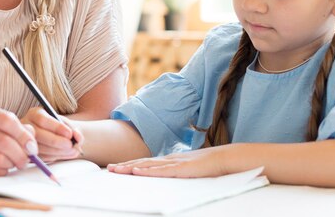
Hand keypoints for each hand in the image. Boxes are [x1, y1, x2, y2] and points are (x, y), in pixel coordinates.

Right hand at [0, 103, 37, 176]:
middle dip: (21, 154)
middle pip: (4, 141)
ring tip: (13, 163)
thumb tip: (32, 139)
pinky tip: (1, 169)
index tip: (32, 147)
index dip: (24, 136)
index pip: (7, 120)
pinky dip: (1, 172)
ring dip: (11, 164)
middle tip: (26, 161)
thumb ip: (15, 128)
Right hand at [21, 107, 82, 161]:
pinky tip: (66, 154)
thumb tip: (77, 137)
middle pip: (38, 134)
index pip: (42, 120)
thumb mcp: (65, 123)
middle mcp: (26, 126)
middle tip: (71, 145)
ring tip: (73, 150)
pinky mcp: (28, 154)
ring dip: (58, 151)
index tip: (69, 133)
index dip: (56, 127)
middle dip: (56, 141)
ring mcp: (25, 141)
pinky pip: (40, 158)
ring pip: (39, 148)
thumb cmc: (59, 127)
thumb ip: (73, 129)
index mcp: (34, 114)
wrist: (55, 135)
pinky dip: (55, 157)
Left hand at [107, 145, 229, 177]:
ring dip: (131, 167)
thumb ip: (177, 172)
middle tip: (109, 169)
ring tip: (116, 170)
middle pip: (143, 163)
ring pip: (148, 166)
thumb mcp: (189, 170)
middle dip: (125, 166)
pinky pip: (162, 171)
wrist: (225, 158)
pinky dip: (148, 171)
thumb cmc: (208, 166)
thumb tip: (167, 176)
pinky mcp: (182, 168)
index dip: (131, 165)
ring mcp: (175, 163)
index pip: (146, 163)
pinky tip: (137, 171)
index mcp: (170, 161)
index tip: (117, 167)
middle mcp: (169, 160)